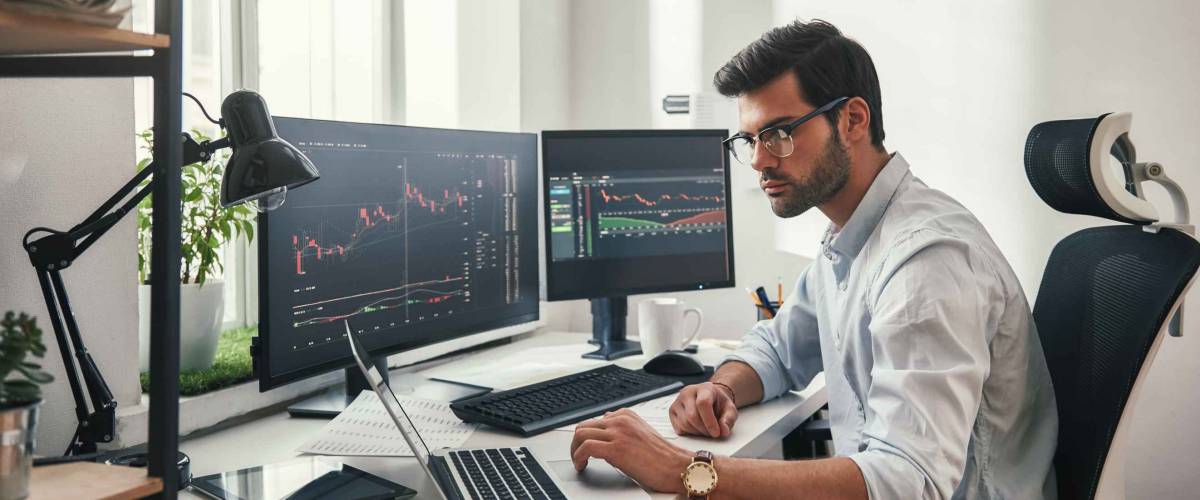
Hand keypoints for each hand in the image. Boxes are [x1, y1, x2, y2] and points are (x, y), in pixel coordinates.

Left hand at [570, 408, 692, 493]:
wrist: (677, 466)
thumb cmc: (663, 456)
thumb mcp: (641, 433)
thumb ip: (624, 428)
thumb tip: (606, 425)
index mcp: (626, 415)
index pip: (595, 420)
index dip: (586, 436)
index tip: (583, 447)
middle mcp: (620, 420)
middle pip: (584, 425)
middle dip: (577, 442)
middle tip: (578, 455)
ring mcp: (618, 432)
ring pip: (581, 435)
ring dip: (575, 450)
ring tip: (579, 462)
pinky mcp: (616, 448)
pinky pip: (585, 448)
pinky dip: (578, 457)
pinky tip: (582, 465)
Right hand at [670, 382, 737, 437]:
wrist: (709, 398)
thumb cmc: (718, 403)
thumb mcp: (730, 409)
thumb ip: (728, 419)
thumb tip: (723, 431)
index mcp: (704, 388)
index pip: (703, 403)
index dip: (709, 421)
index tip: (716, 433)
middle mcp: (688, 392)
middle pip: (692, 416)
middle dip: (704, 429)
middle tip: (713, 433)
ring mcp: (677, 401)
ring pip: (685, 423)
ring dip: (697, 432)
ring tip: (706, 429)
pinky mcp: (672, 411)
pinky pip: (679, 428)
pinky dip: (689, 433)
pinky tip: (697, 428)